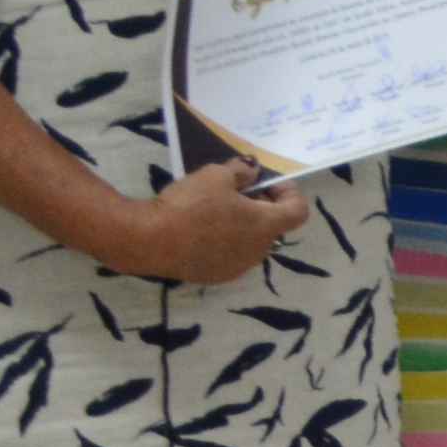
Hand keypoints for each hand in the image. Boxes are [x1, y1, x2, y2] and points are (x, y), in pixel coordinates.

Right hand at [98, 160, 309, 286]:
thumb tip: (252, 171)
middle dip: (261, 205)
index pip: (298, 211)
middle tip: (238, 189)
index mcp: (267, 227)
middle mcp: (259, 252)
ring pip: (251, 240)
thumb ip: (242, 172)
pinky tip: (201, 227)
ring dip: (243, 223)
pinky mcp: (214, 276)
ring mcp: (237, 267)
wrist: (148, 240)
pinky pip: (230, 253)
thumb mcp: (217, 176)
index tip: (267, 181)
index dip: (288, 192)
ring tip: (216, 206)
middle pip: (273, 225)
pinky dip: (225, 239)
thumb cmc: (189, 205)